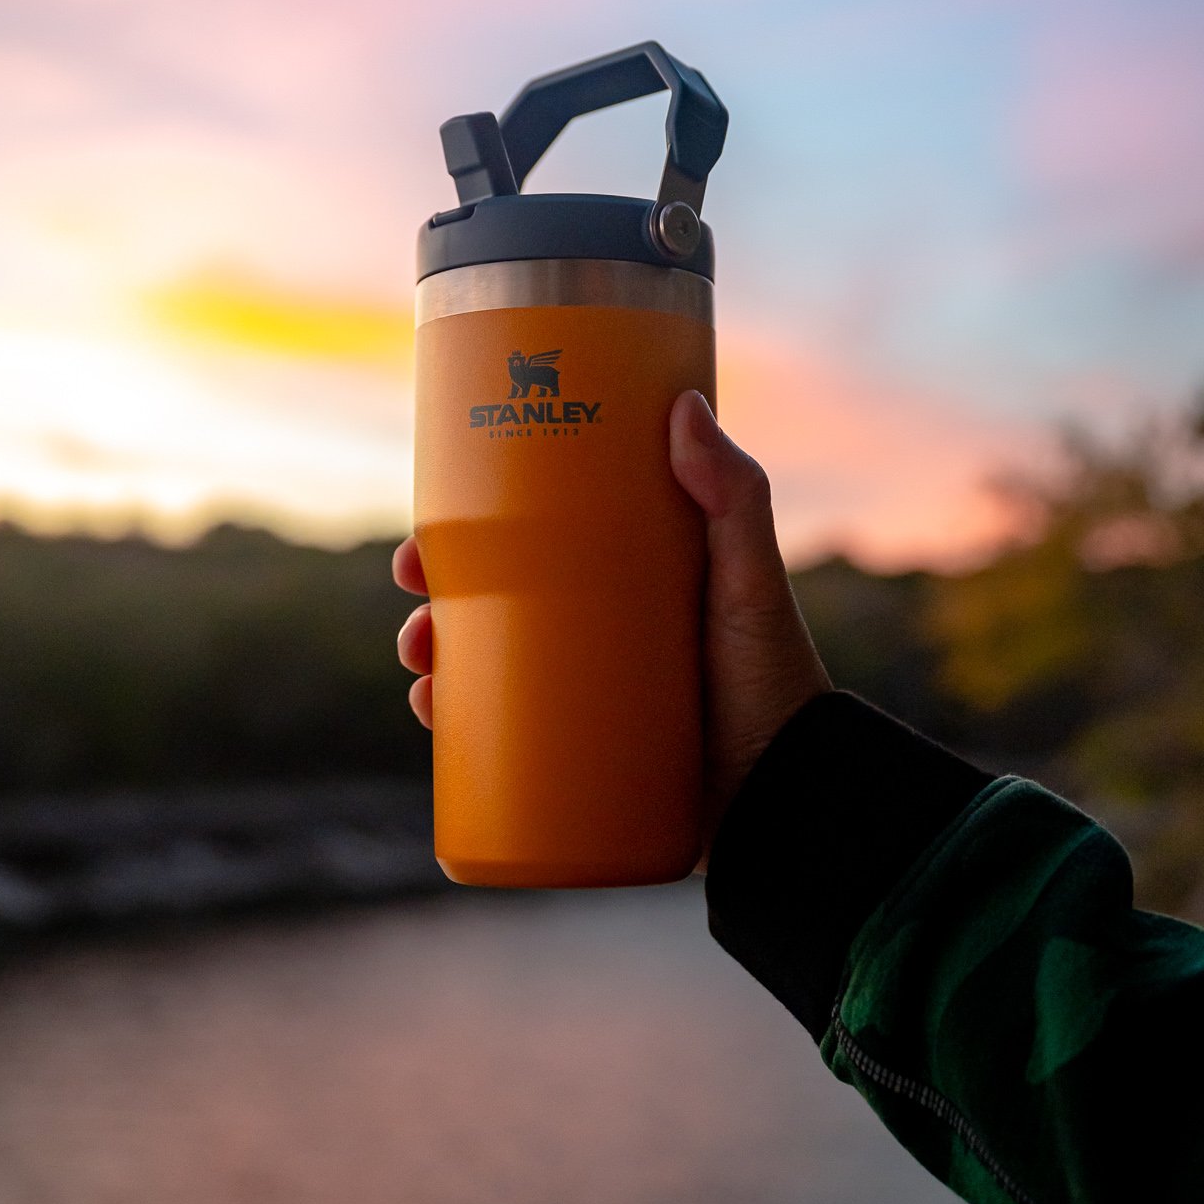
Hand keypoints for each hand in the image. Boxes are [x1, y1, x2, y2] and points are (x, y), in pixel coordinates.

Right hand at [392, 388, 828, 857]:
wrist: (788, 799)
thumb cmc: (777, 681)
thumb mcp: (750, 583)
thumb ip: (733, 497)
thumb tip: (685, 404)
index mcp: (626, 582)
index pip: (532, 542)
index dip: (469, 531)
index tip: (427, 526)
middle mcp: (597, 633)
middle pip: (493, 602)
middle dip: (434, 597)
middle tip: (415, 592)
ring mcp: (584, 696)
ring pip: (483, 667)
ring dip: (431, 658)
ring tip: (422, 667)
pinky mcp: (579, 759)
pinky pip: (500, 740)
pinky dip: (456, 725)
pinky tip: (433, 715)